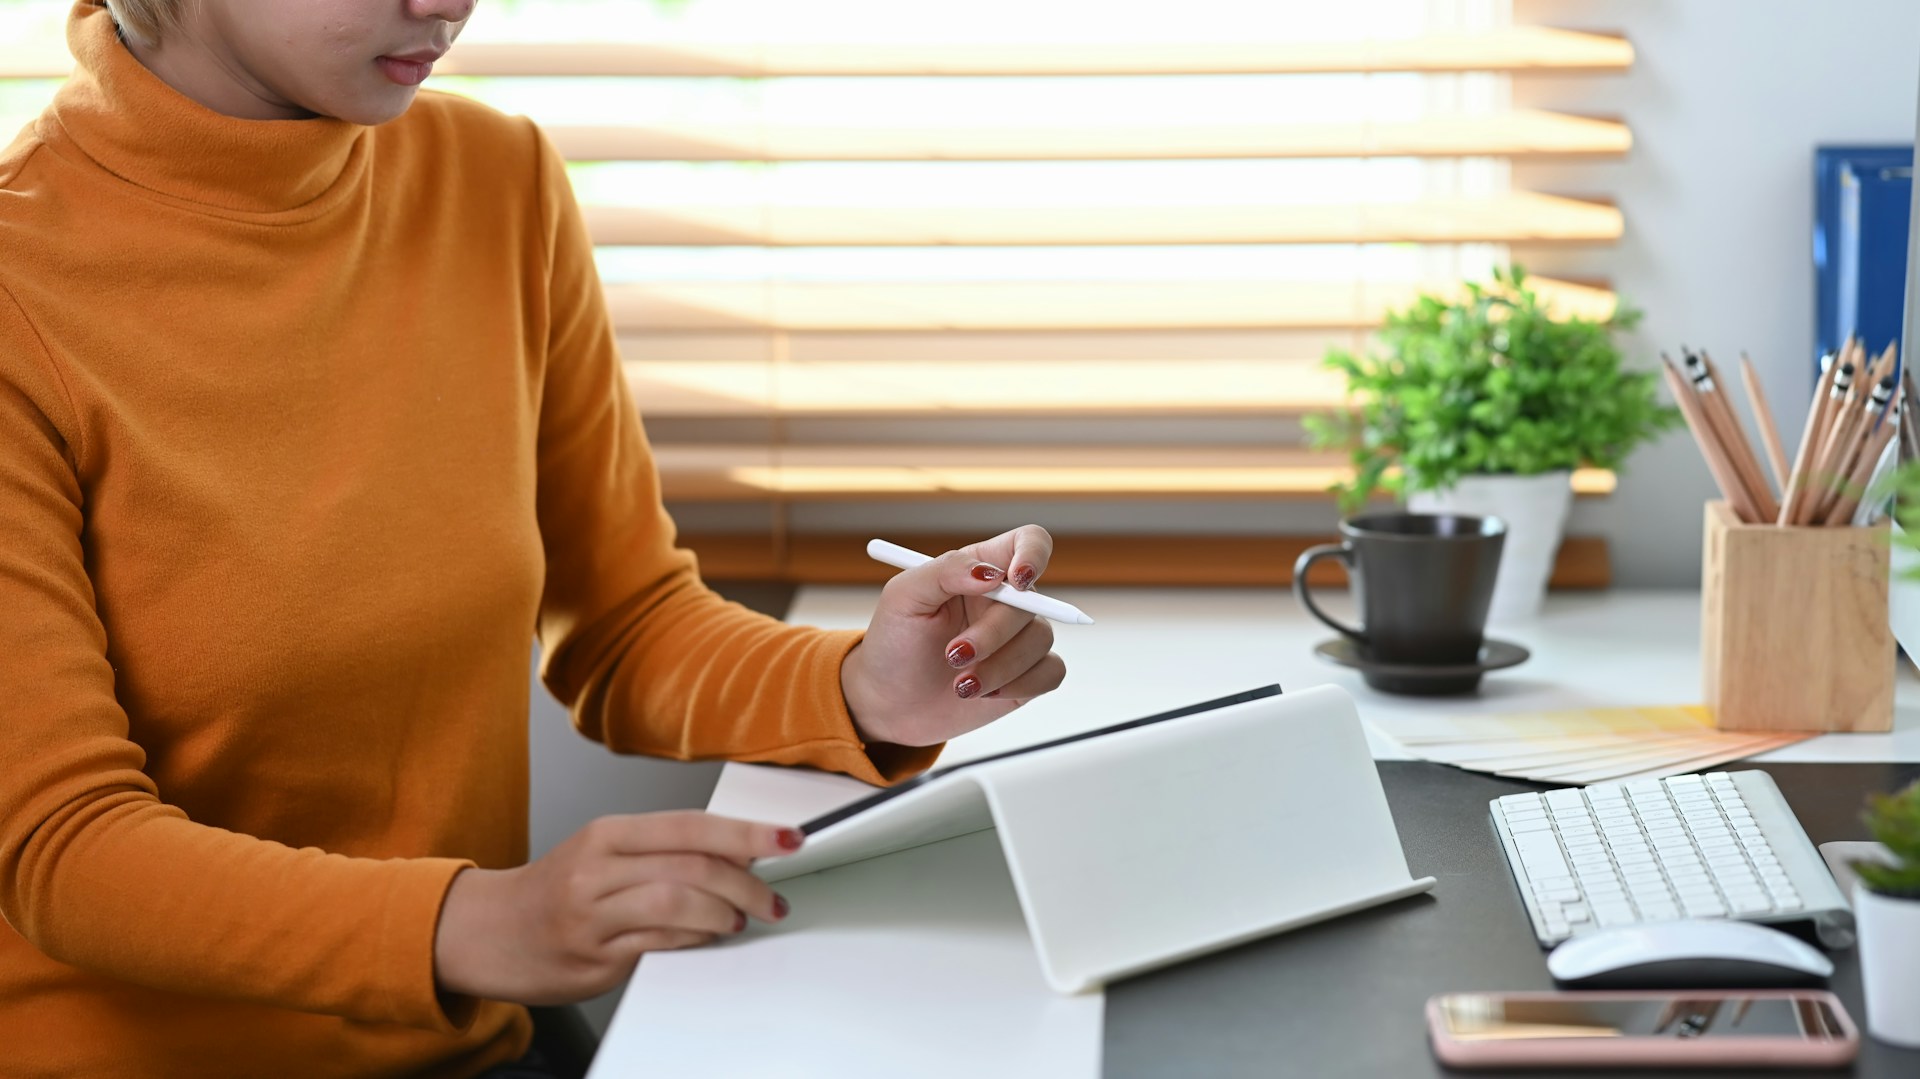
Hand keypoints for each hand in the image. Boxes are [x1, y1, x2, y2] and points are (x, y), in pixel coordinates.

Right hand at [433, 812, 799, 1004]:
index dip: (747, 832)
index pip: (691, 826)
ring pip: (678, 902)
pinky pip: (659, 943)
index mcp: (606, 835)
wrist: (483, 933)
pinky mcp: (594, 957)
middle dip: (747, 882)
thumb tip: (734, 860)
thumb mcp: (600, 855)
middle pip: (692, 865)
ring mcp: (593, 915)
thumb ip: (659, 855)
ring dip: (725, 911)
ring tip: (741, 918)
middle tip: (773, 897)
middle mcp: (598, 869)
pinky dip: (695, 938)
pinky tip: (707, 936)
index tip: (788, 839)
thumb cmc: (552, 891)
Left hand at [840, 524, 1067, 747]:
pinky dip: (1020, 685)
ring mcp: (1018, 639)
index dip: (1033, 554)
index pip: (1028, 542)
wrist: (890, 706)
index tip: (1017, 581)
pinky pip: (1052, 672)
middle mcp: (1005, 601)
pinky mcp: (1027, 675)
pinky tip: (984, 693)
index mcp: (979, 570)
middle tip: (954, 655)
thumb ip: (946, 571)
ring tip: (960, 684)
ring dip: (999, 667)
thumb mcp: (903, 598)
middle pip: (1032, 602)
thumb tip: (992, 573)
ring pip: (1040, 640)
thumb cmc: (894, 646)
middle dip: (993, 634)